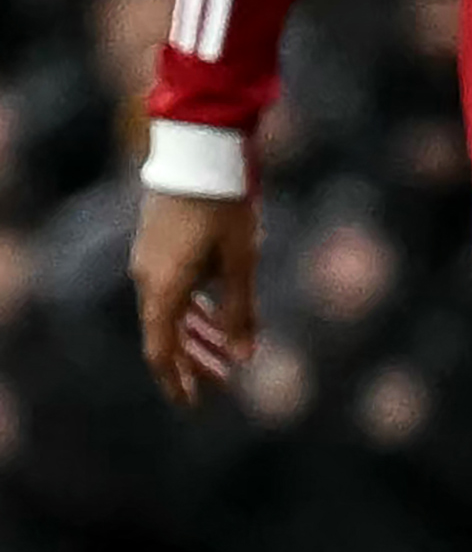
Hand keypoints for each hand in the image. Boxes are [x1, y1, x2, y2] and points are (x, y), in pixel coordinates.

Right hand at [132, 187, 258, 407]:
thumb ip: (241, 309)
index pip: (162, 351)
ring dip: (198, 332)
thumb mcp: (241, 258)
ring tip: (227, 349)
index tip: (193, 403)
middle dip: (196, 359)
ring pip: (171, 310)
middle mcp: (148, 279)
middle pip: (167, 334)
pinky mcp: (159, 243)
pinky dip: (194, 306)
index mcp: (163, 288)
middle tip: (224, 380)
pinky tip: (215, 312)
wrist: (199, 148)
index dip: (177, 380)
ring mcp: (150, 260)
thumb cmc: (224, 203)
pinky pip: (172, 288)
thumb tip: (244, 358)